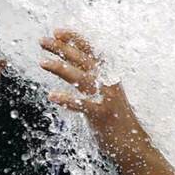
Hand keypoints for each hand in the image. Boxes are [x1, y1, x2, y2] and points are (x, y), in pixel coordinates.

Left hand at [40, 28, 138, 152]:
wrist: (132, 143)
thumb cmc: (113, 117)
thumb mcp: (104, 93)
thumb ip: (90, 79)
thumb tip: (70, 65)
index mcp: (108, 75)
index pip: (90, 51)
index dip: (74, 39)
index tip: (57, 31)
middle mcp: (108, 82)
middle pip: (82, 60)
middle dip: (62, 48)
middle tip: (42, 41)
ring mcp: (106, 98)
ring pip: (81, 78)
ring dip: (60, 68)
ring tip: (42, 62)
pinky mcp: (102, 115)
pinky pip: (83, 105)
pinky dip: (67, 99)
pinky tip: (52, 95)